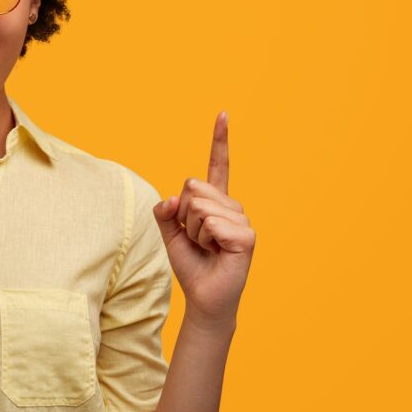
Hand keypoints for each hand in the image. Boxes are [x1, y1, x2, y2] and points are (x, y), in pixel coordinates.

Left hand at [152, 111, 255, 327]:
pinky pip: (211, 223)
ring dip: (193, 231)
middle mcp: (231, 206)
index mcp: (215, 201)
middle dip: (183, 215)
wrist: (203, 297)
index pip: (218, 165)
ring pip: (198, 206)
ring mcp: (241, 219)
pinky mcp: (246, 236)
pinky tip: (216, 252)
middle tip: (197, 238)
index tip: (223, 114)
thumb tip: (172, 199)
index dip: (220, 139)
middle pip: (192, 186)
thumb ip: (165, 212)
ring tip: (207, 247)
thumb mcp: (170, 233)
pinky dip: (205, 239)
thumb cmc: (191, 264)